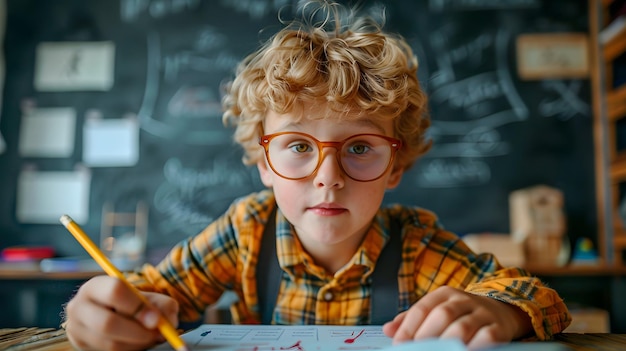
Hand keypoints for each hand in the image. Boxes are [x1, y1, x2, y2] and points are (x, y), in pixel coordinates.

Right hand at [64, 275, 179, 350]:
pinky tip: (136, 343)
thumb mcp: (150, 299)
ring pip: (109, 343)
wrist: (114, 316)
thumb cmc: (134, 305)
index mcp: (95, 286)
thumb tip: (165, 323)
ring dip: (136, 344)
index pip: (115, 291)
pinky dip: (129, 350)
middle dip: (137, 332)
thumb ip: (163, 306)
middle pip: (107, 323)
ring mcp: (76, 329)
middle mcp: (78, 306)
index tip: (156, 319)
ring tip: (150, 338)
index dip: (138, 306)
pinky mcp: (79, 346)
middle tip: (156, 334)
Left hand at [382, 286, 531, 348]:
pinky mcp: (499, 329)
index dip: (408, 327)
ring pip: (462, 327)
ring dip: (446, 343)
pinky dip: (472, 347)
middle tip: (417, 350)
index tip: (399, 344)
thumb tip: (388, 330)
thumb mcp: (437, 310)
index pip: (423, 307)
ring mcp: (483, 314)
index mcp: (445, 294)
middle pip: (442, 315)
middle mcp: (464, 300)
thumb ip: (412, 320)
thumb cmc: (460, 315)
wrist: (500, 312)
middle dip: (426, 336)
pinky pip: (486, 338)